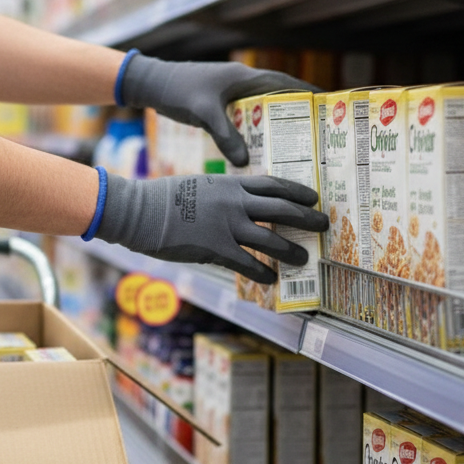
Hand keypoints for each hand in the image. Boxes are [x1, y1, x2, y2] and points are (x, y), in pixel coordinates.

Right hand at [95, 172, 327, 282]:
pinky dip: (262, 272)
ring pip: (269, 238)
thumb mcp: (198, 186)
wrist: (140, 210)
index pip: (272, 184)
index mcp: (230, 184)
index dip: (296, 191)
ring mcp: (226, 226)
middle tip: (323, 224)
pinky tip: (271, 279)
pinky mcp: (215, 248)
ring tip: (304, 257)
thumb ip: (221, 195)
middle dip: (306, 217)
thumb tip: (236, 205)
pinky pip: (246, 263)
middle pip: (280, 209)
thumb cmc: (162, 198)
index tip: (313, 196)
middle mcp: (234, 203)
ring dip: (290, 249)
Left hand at [117, 53, 311, 167]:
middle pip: (277, 100)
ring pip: (261, 111)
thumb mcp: (204, 113)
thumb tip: (246, 163)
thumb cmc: (179, 91)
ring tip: (293, 150)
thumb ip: (225, 136)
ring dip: (274, 126)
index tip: (327, 108)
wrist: (153, 85)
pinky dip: (253, 133)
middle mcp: (242, 84)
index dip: (307, 95)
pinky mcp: (220, 106)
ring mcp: (231, 95)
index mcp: (245, 78)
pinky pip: (245, 120)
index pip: (285, 85)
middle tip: (314, 137)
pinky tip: (258, 152)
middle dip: (296, 116)